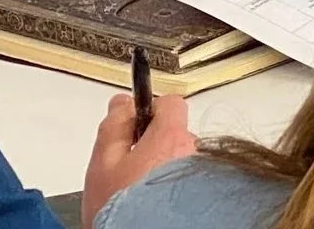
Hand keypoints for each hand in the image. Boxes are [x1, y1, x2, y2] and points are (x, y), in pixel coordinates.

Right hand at [81, 93, 197, 227]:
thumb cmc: (124, 209)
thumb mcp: (104, 163)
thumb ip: (114, 128)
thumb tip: (122, 105)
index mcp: (172, 137)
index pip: (170, 104)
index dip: (149, 111)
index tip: (136, 125)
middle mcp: (196, 152)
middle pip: (176, 135)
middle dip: (156, 146)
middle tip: (132, 169)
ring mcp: (206, 173)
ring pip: (183, 159)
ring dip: (167, 168)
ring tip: (144, 192)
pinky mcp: (209, 192)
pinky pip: (194, 179)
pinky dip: (179, 185)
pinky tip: (159, 201)